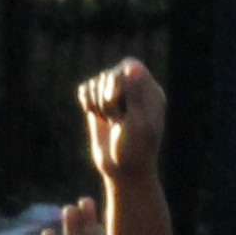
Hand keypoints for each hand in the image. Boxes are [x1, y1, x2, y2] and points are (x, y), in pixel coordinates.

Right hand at [77, 56, 165, 188]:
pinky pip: (84, 90)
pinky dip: (86, 102)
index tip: (114, 100)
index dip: (117, 80)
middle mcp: (135, 89)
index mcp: (151, 90)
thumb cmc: (135, 148)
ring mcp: (117, 96)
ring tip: (110, 120)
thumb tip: (132, 64)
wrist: (123, 170)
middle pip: (109, 74)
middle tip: (116, 119)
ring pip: (95, 81)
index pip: (129, 66)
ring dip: (97, 102)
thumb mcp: (139, 122)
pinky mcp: (100, 104)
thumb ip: (136, 92)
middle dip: (107, 97)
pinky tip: (96, 117)